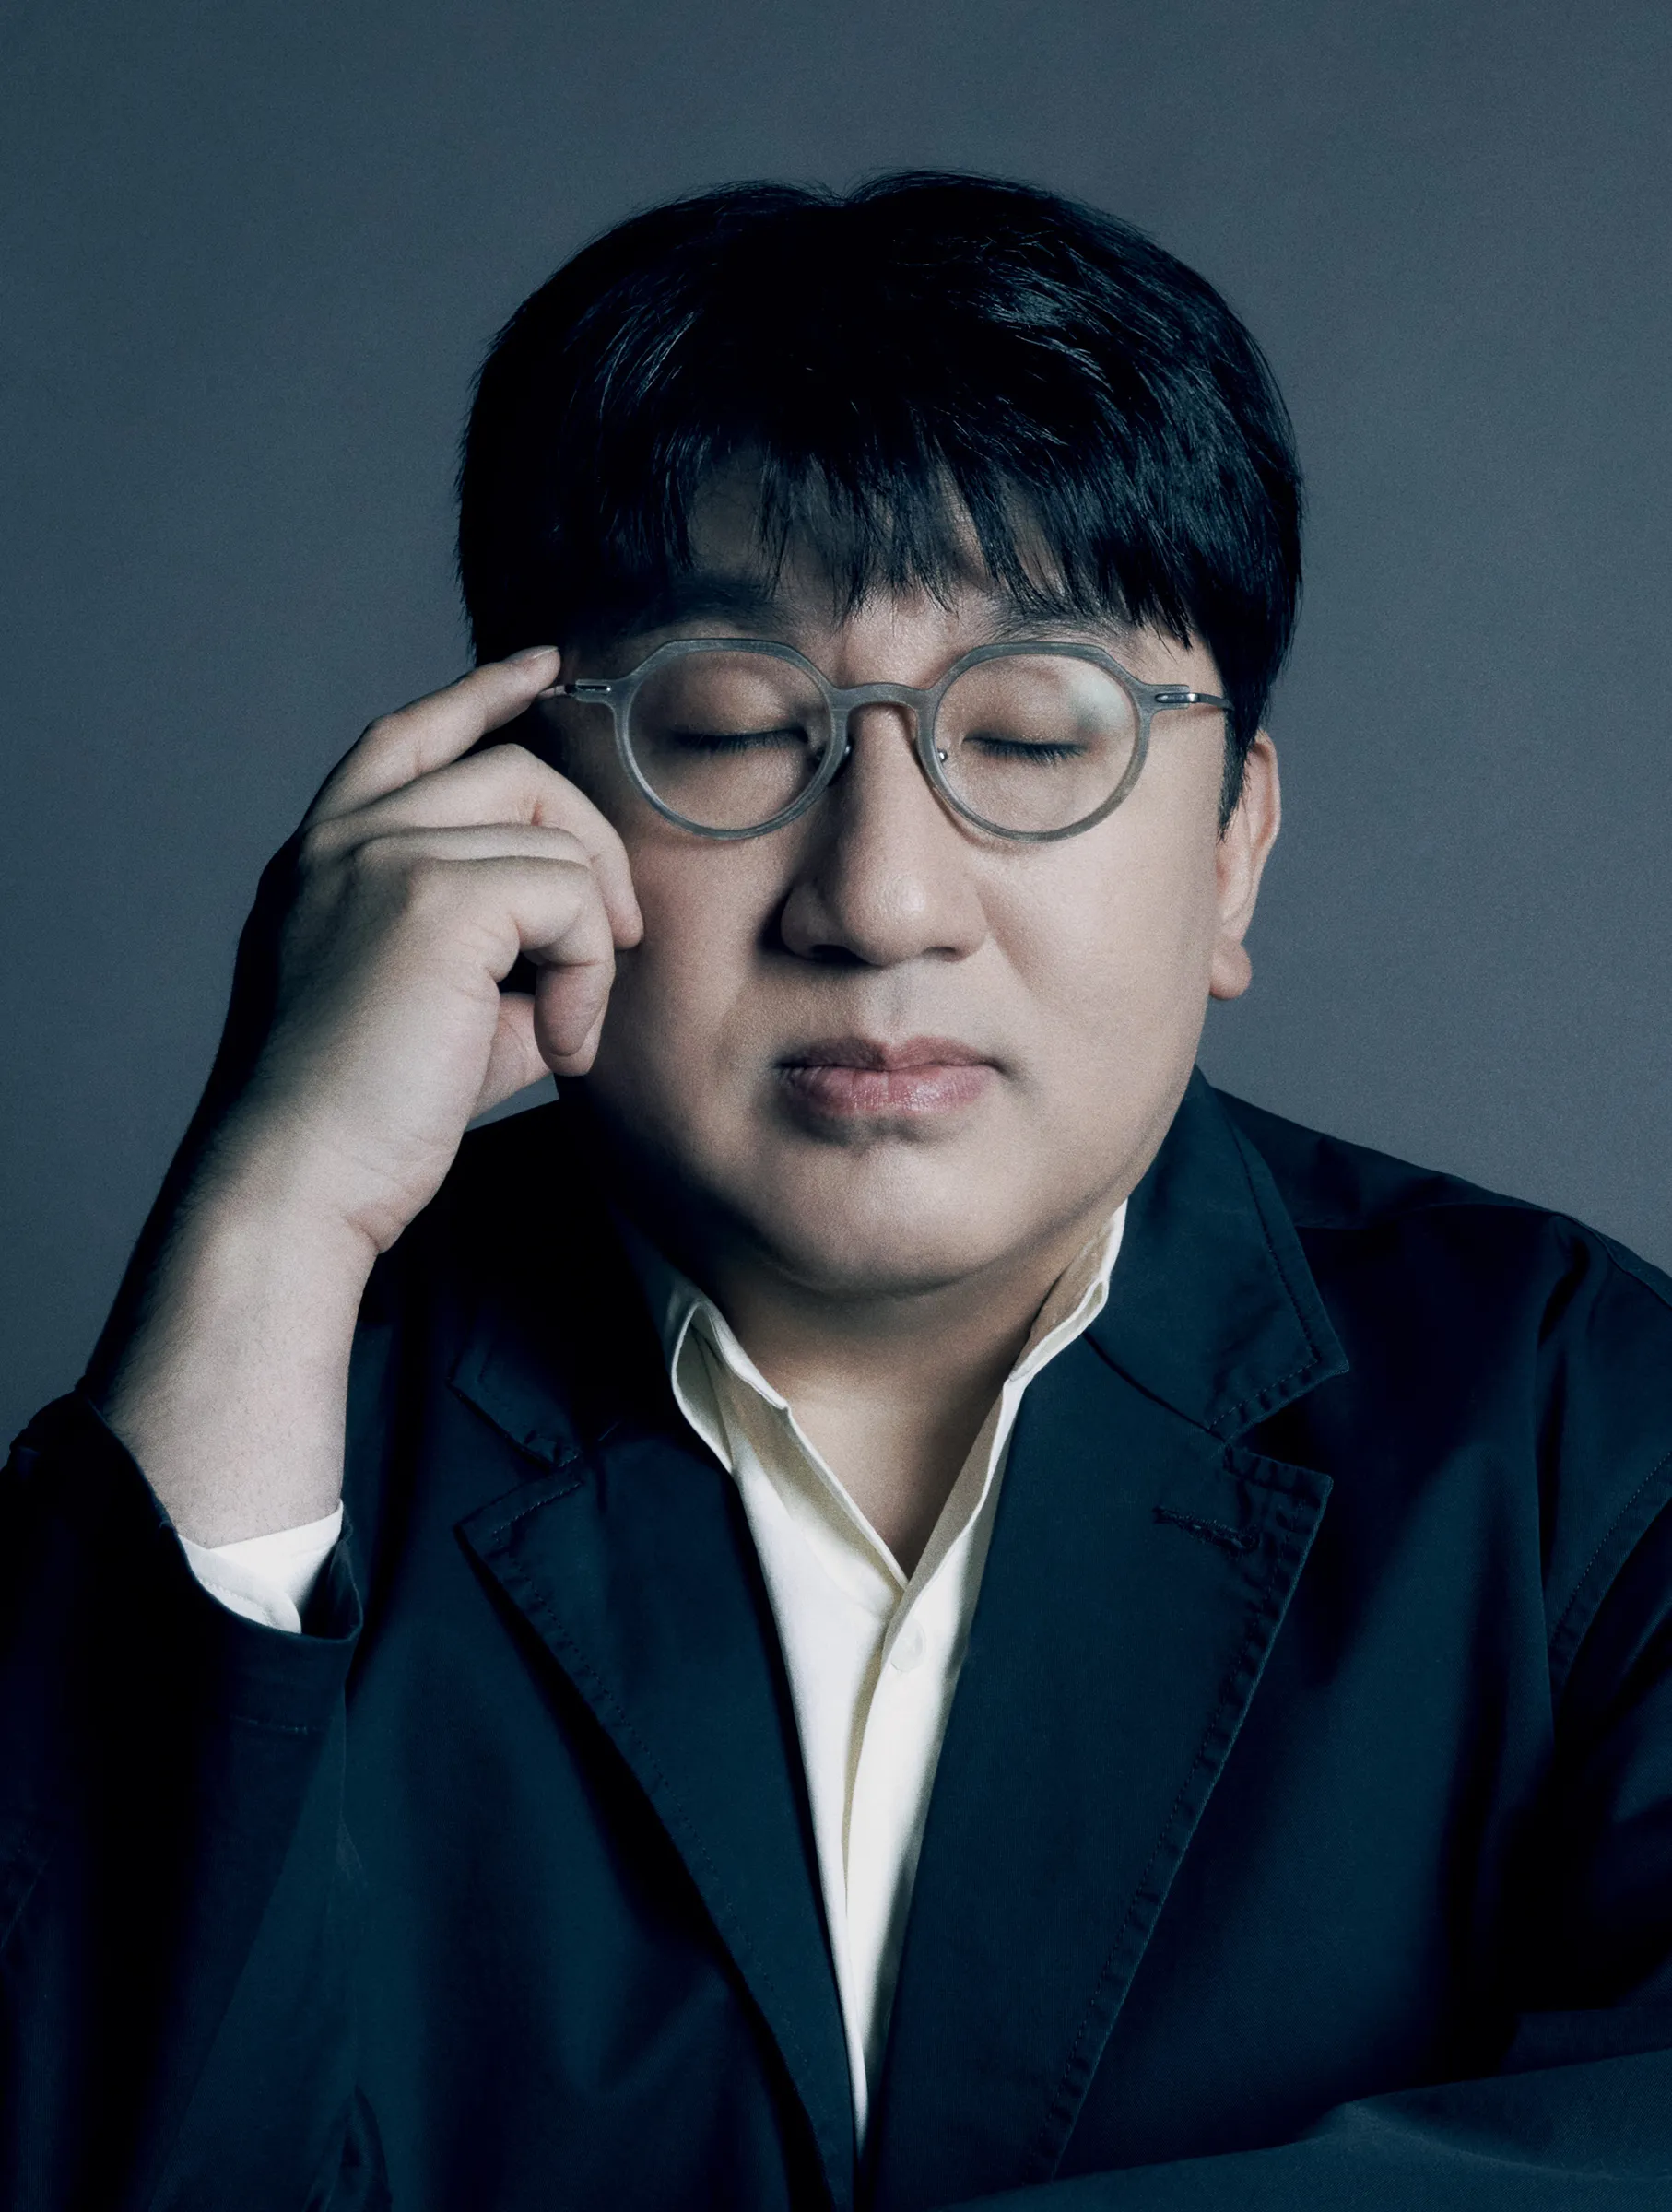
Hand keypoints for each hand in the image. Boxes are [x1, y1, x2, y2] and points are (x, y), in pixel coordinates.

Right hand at [201, 646, 641, 1258]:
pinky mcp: (432, 899)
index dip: (481, 693)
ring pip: (557, 840)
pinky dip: (588, 976)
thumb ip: (500, 942)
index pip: (409, 734)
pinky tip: (559, 1043)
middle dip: (594, 850)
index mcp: (325, 855)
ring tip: (563, 1030)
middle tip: (615, 946)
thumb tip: (592, 927)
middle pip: (517, 771)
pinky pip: (570, 898)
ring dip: (591, 945)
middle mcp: (344, 839)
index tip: (544, 670)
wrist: (299, 1181)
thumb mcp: (436, 1005)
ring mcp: (382, 856)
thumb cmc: (366, 1116)